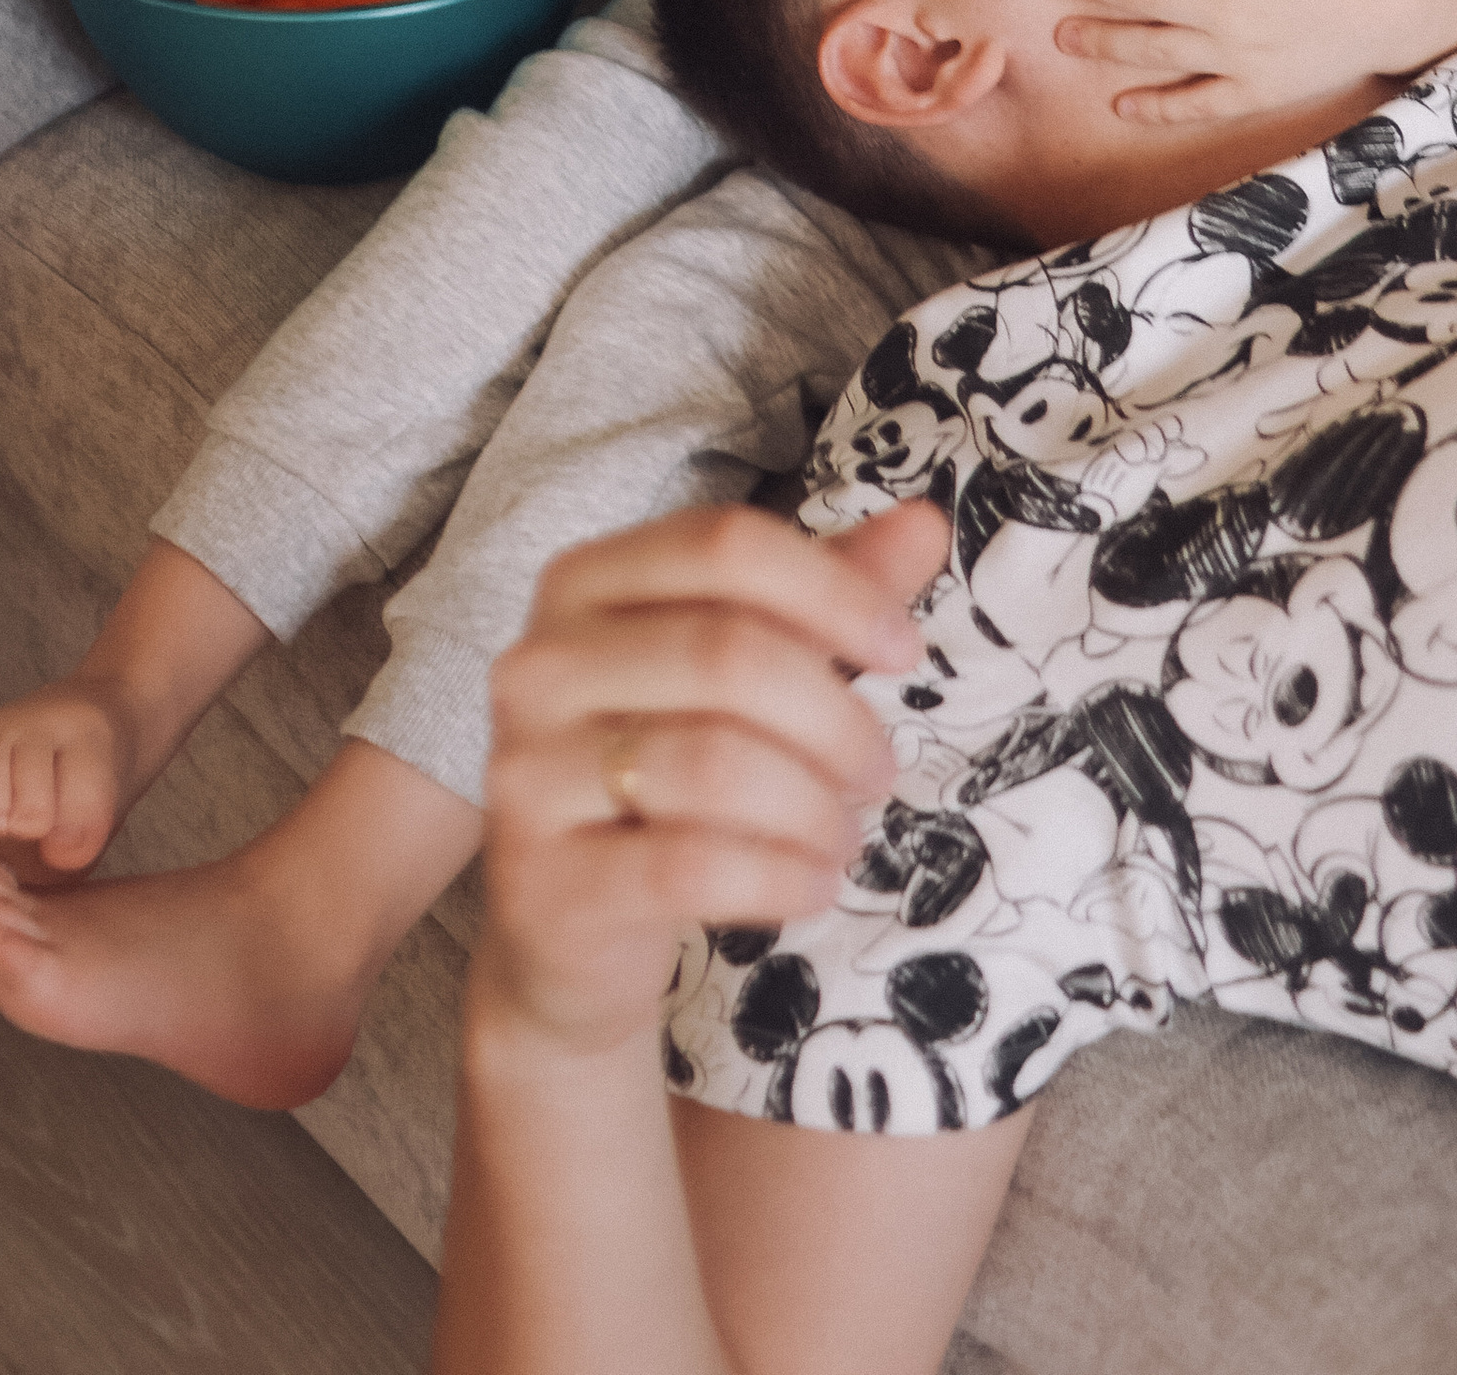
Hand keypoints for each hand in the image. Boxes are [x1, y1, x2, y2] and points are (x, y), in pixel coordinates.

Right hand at [473, 498, 950, 1061]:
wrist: (565, 934)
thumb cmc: (668, 776)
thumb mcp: (745, 669)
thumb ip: (828, 592)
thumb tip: (928, 522)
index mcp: (585, 581)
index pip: (725, 544)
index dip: (836, 591)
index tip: (904, 652)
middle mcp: (539, 661)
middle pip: (729, 653)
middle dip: (837, 720)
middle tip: (880, 772)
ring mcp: (528, 771)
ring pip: (716, 764)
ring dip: (815, 807)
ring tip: (844, 835)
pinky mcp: (546, 880)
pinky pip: (691, 865)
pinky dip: (780, 876)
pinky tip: (812, 884)